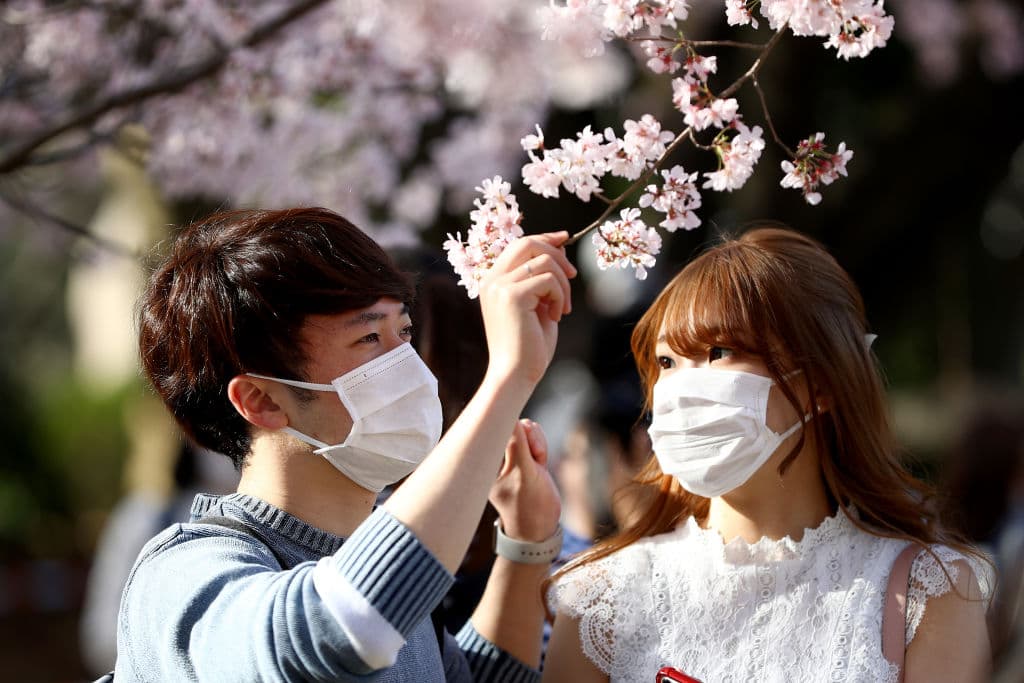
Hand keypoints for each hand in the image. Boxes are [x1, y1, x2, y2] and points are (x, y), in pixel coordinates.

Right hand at [477, 232, 576, 391]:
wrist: (516, 374)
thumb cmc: (529, 345)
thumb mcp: (539, 304)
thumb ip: (545, 277)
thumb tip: (560, 248)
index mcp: (494, 280)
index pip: (519, 244)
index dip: (544, 238)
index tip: (565, 238)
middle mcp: (492, 279)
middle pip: (528, 243)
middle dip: (557, 254)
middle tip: (573, 276)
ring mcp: (499, 286)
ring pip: (544, 261)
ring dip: (563, 284)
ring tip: (562, 309)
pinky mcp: (512, 295)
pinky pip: (548, 279)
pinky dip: (559, 296)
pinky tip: (555, 317)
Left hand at [489, 419, 561, 542]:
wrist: (540, 525)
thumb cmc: (528, 505)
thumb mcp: (523, 474)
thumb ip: (517, 445)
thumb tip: (509, 418)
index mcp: (485, 460)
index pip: (496, 427)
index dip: (516, 428)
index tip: (526, 442)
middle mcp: (494, 455)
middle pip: (513, 424)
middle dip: (530, 437)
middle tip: (535, 457)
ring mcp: (509, 454)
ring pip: (526, 429)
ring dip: (538, 444)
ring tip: (539, 465)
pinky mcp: (523, 454)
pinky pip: (533, 436)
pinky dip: (541, 447)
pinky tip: (541, 465)